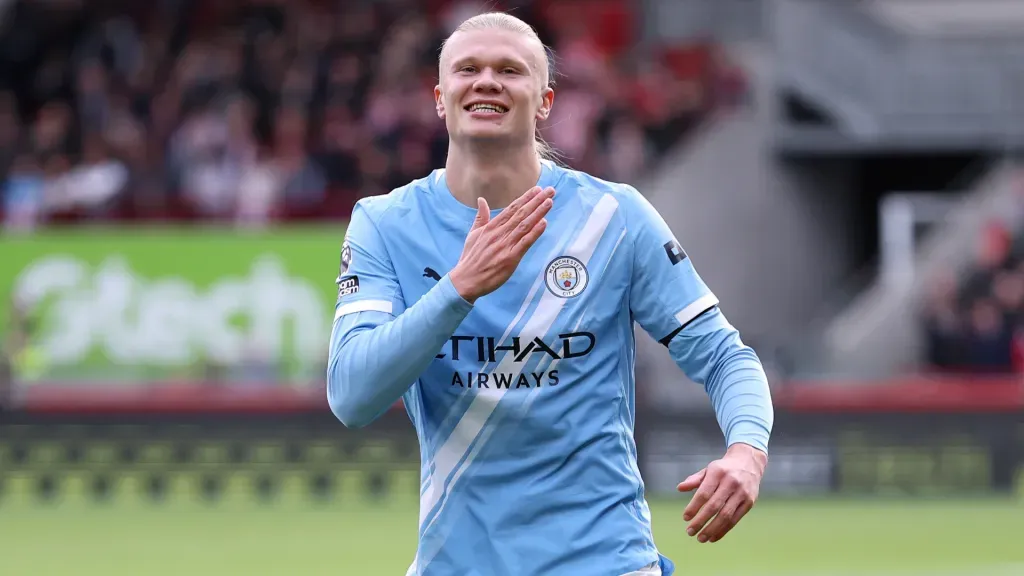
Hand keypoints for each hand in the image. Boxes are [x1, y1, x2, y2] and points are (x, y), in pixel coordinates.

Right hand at [449, 186, 554, 302]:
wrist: (466, 280)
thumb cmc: (470, 259)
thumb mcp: (473, 234)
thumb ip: (480, 217)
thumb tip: (481, 200)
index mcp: (491, 227)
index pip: (511, 209)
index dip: (525, 198)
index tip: (536, 190)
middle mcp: (499, 233)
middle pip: (520, 213)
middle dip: (536, 201)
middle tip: (549, 191)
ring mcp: (505, 245)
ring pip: (524, 225)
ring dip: (538, 212)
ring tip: (549, 202)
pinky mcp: (510, 258)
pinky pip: (525, 243)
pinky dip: (535, 232)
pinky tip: (544, 223)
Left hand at [676, 443, 766, 542]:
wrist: (749, 462)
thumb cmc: (723, 469)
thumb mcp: (708, 469)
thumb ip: (694, 479)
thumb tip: (679, 488)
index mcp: (718, 473)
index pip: (704, 493)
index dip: (694, 507)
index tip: (685, 518)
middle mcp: (731, 482)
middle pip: (714, 506)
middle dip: (701, 521)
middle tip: (690, 531)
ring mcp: (742, 493)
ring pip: (726, 515)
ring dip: (712, 529)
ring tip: (701, 538)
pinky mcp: (749, 503)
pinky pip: (735, 520)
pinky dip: (723, 530)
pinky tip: (713, 537)